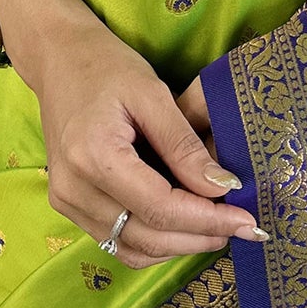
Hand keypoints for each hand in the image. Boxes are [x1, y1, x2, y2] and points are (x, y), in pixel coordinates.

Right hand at [0, 0, 260, 268]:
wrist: (59, 59)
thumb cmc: (107, 67)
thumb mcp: (152, 94)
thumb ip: (184, 145)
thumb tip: (224, 187)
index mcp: (93, 155)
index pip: (160, 207)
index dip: (207, 219)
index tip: (247, 220)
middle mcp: (73, 188)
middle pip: (147, 235)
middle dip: (199, 237)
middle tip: (242, 227)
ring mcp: (67, 201)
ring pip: (133, 247)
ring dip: (179, 244)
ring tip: (217, 228)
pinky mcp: (69, 205)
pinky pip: (117, 240)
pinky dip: (154, 241)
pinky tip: (182, 227)